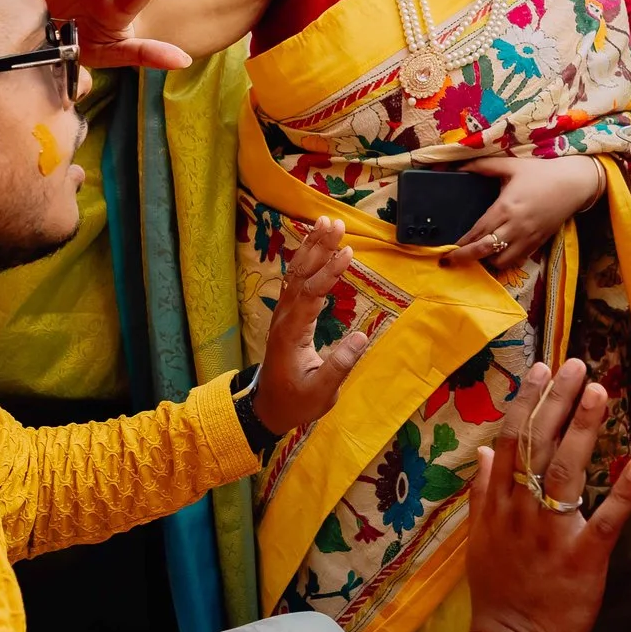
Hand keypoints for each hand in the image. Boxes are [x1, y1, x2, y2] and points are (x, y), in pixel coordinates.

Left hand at [254, 217, 371, 433]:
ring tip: (326, 222)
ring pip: (296, 274)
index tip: (348, 253)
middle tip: (336, 222)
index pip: (311, 294)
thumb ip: (340, 365)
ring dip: (311, 247)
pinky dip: (305, 260)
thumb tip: (362, 336)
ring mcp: (282, 315)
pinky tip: (313, 245)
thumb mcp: (322, 391)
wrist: (268, 409)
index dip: (329, 272)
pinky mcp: (286, 316)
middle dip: (319, 247)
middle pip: (300, 275)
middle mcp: (284, 318)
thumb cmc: (297, 402)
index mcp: (292, 333)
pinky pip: (294, 281)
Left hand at [446, 156, 606, 269]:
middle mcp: (516, 226)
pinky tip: (496, 255)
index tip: (448, 248)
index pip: (478, 231)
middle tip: (449, 261)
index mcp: (506, 207)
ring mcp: (528, 237)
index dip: (461, 242)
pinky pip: (517, 260)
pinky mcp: (538, 243)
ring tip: (476, 255)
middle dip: (465, 257)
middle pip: (485, 250)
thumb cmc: (541, 173)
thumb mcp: (511, 165)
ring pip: (502, 261)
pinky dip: (504, 261)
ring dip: (486, 261)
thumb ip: (483, 166)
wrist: (574, 184)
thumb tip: (459, 166)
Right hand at [466, 359, 630, 631]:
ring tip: (598, 392)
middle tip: (575, 364)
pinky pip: (605, 520)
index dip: (527, 402)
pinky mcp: (583, 559)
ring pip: (566, 472)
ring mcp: (552, 533)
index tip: (541, 368)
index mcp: (499, 505)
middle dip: (556, 402)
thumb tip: (485, 451)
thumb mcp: (480, 540)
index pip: (511, 441)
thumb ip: (482, 493)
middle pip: (538, 446)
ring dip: (582, 430)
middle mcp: (522, 511)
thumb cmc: (499, 592)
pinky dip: (622, 492)